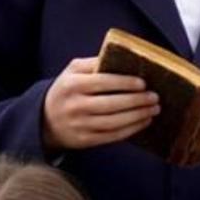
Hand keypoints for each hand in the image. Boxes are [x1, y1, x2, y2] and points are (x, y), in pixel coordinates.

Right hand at [41, 56, 158, 151]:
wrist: (44, 119)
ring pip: (114, 122)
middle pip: (111, 104)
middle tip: (154, 97)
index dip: (125, 83)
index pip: (102, 82)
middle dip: (137, 101)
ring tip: (154, 109)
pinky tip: (143, 121)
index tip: (143, 83)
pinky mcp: (84, 141)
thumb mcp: (73, 71)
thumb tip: (125, 58)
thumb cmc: (67, 89)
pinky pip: (112, 136)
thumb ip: (95, 63)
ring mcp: (79, 125)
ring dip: (138, 116)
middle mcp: (74, 106)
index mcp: (72, 85)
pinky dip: (131, 130)